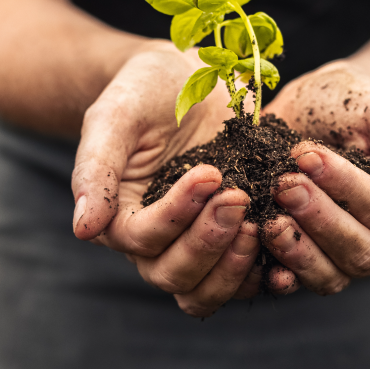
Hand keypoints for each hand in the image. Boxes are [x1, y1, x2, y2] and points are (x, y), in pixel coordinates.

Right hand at [71, 42, 285, 315]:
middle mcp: (154, 243)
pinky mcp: (234, 240)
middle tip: (237, 196)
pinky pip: (247, 279)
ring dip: (235, 266)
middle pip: (174, 275)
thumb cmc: (142, 91)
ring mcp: (195, 245)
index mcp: (118, 216)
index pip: (142, 239)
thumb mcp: (113, 116)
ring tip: (261, 222)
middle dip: (209, 242)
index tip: (210, 173)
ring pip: (207, 291)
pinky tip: (286, 244)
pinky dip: (266, 272)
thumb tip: (83, 230)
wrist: (186, 77)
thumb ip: (95, 168)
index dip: (177, 215)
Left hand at [262, 61, 369, 294]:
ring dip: (297, 249)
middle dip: (318, 216)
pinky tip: (257, 253)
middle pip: (358, 249)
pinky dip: (277, 274)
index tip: (307, 155)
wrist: (312, 106)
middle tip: (284, 183)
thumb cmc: (354, 104)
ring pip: (329, 274)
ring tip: (268, 219)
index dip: (344, 185)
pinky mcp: (305, 264)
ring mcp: (342, 260)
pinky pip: (296, 283)